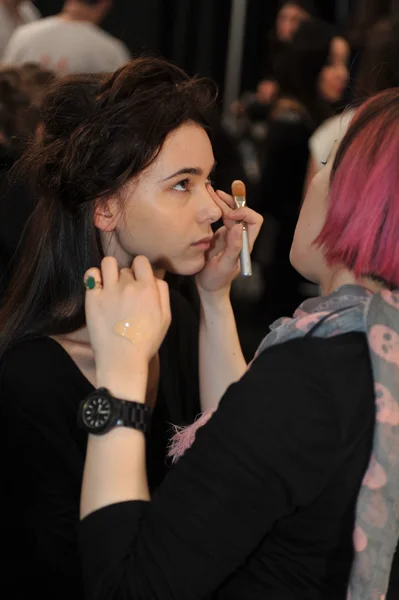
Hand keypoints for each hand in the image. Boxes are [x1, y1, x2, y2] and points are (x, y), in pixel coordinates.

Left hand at [84, 256, 170, 397]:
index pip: (141, 261)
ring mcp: (109, 290)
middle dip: (126, 278)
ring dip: (110, 271)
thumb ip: (163, 293)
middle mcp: (128, 285)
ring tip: (110, 285)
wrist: (122, 360)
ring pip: (108, 263)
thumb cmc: (146, 342)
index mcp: (148, 289)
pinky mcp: (92, 298)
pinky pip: (91, 274)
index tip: (139, 280)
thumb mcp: (166, 318)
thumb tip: (155, 276)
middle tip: (125, 295)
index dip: (140, 269)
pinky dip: (94, 277)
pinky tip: (98, 287)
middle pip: (126, 268)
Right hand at [196, 187, 262, 296]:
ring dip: (223, 200)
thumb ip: (233, 247)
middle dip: (231, 201)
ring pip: (231, 212)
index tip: (229, 215)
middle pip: (242, 212)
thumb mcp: (225, 265)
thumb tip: (238, 226)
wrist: (208, 286)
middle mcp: (240, 236)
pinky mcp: (220, 235)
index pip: (254, 221)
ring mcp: (230, 234)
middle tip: (216, 192)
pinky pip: (221, 217)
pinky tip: (209, 200)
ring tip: (210, 191)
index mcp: (245, 243)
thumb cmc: (217, 279)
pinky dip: (216, 207)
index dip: (245, 214)